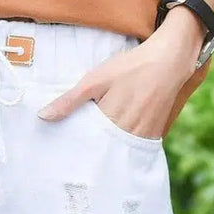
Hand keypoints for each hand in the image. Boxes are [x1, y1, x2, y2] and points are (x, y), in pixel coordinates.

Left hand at [37, 9, 206, 138]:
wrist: (171, 60)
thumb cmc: (131, 67)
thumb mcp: (95, 80)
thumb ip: (69, 101)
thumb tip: (43, 117)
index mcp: (110, 120)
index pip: (84, 142)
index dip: (71, 145)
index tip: (58, 148)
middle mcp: (127, 132)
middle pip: (100, 150)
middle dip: (85, 151)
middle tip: (68, 153)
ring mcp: (142, 135)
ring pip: (116, 150)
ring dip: (103, 151)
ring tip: (85, 151)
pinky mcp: (153, 134)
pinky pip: (132, 147)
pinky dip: (120, 147)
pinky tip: (109, 144)